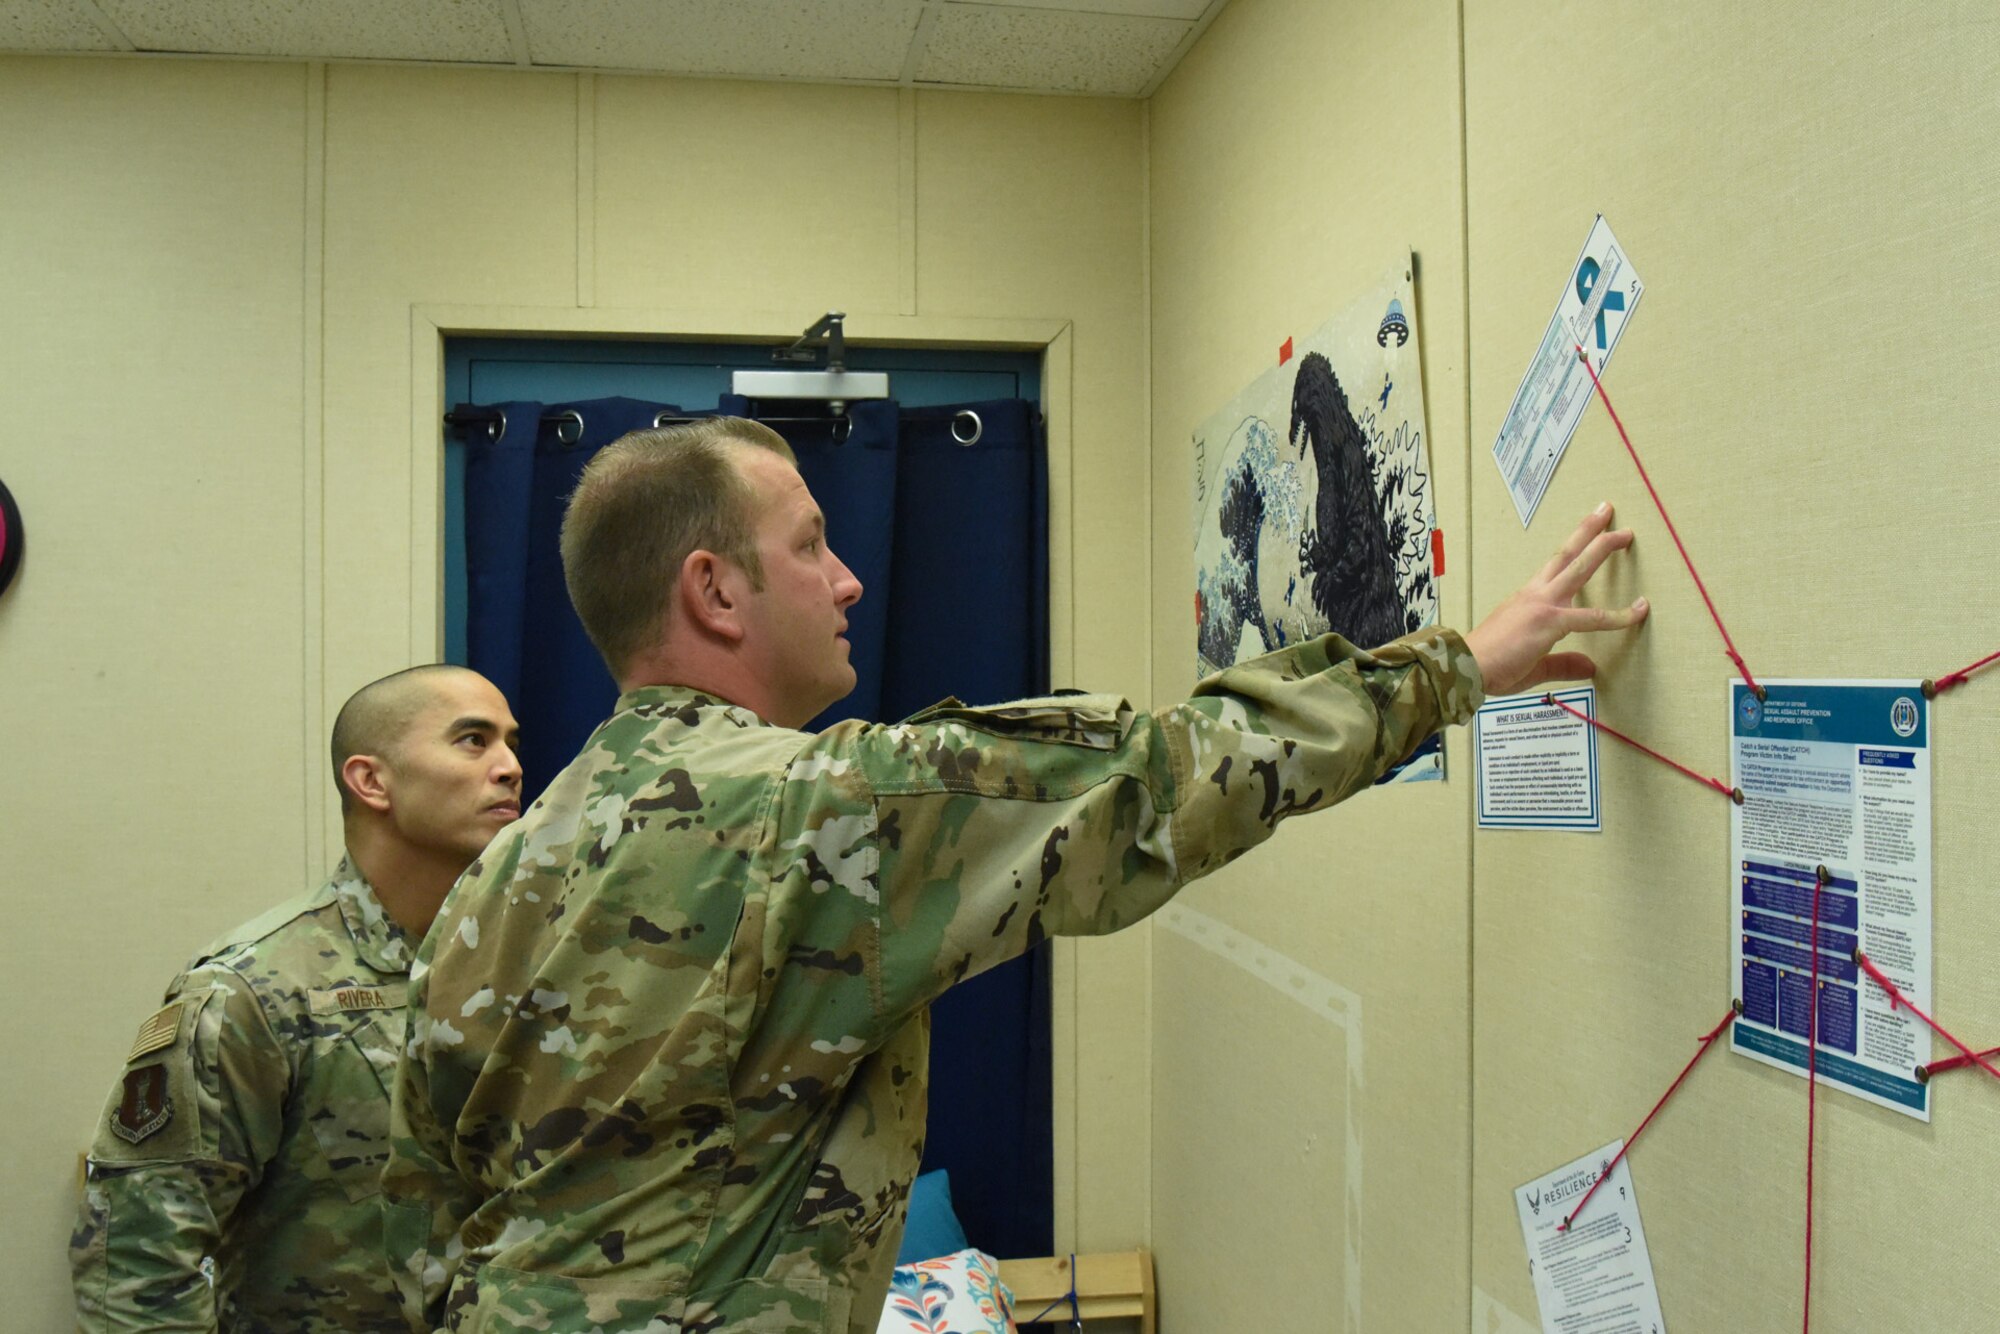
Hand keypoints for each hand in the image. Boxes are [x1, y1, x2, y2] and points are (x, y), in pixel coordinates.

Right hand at [1464, 502, 1647, 695]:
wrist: (1466, 668)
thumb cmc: (1490, 666)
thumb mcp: (1533, 665)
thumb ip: (1563, 663)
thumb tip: (1590, 666)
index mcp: (1528, 599)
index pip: (1555, 568)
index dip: (1573, 551)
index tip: (1587, 540)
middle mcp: (1535, 595)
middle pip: (1566, 554)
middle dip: (1588, 531)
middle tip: (1605, 511)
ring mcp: (1543, 605)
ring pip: (1578, 568)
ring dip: (1601, 547)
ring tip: (1623, 534)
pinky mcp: (1550, 621)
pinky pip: (1593, 618)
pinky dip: (1619, 615)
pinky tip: (1639, 610)